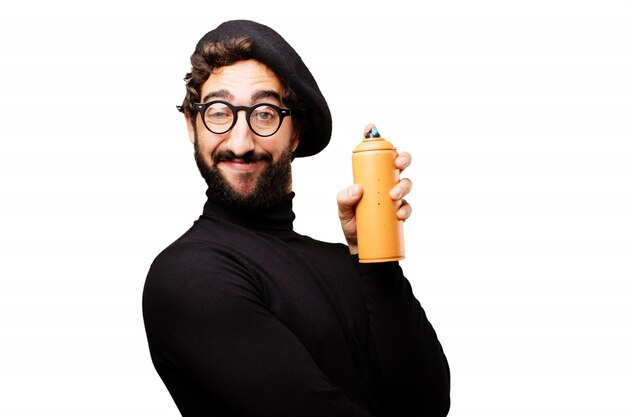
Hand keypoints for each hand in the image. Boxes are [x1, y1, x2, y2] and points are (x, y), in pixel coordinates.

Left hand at [337, 123, 412, 254]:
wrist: (359, 245)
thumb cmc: (351, 220)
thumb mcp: (342, 208)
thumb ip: (344, 198)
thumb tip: (357, 189)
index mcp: (371, 174)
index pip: (375, 152)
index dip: (374, 136)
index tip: (370, 128)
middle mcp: (385, 181)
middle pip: (400, 162)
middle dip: (403, 158)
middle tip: (398, 163)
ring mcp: (394, 196)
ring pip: (407, 182)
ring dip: (404, 185)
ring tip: (393, 195)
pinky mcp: (400, 211)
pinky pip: (408, 206)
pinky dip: (405, 208)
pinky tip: (399, 212)